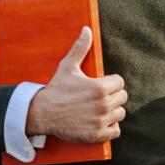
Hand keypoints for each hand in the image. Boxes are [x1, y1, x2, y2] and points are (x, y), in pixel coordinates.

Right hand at [26, 26, 126, 142]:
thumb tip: (87, 30)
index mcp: (100, 87)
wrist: (42, 113)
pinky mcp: (97, 134)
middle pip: (122, 98)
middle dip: (112, 96)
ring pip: (120, 114)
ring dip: (112, 112)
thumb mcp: (68, 67)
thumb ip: (80, 48)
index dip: (111, 83)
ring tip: (99, 109)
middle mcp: (103, 104)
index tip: (101, 85)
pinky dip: (110, 128)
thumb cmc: (56, 89)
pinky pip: (115, 131)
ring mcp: (101, 120)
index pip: (120, 83)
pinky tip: (100, 122)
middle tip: (99, 97)